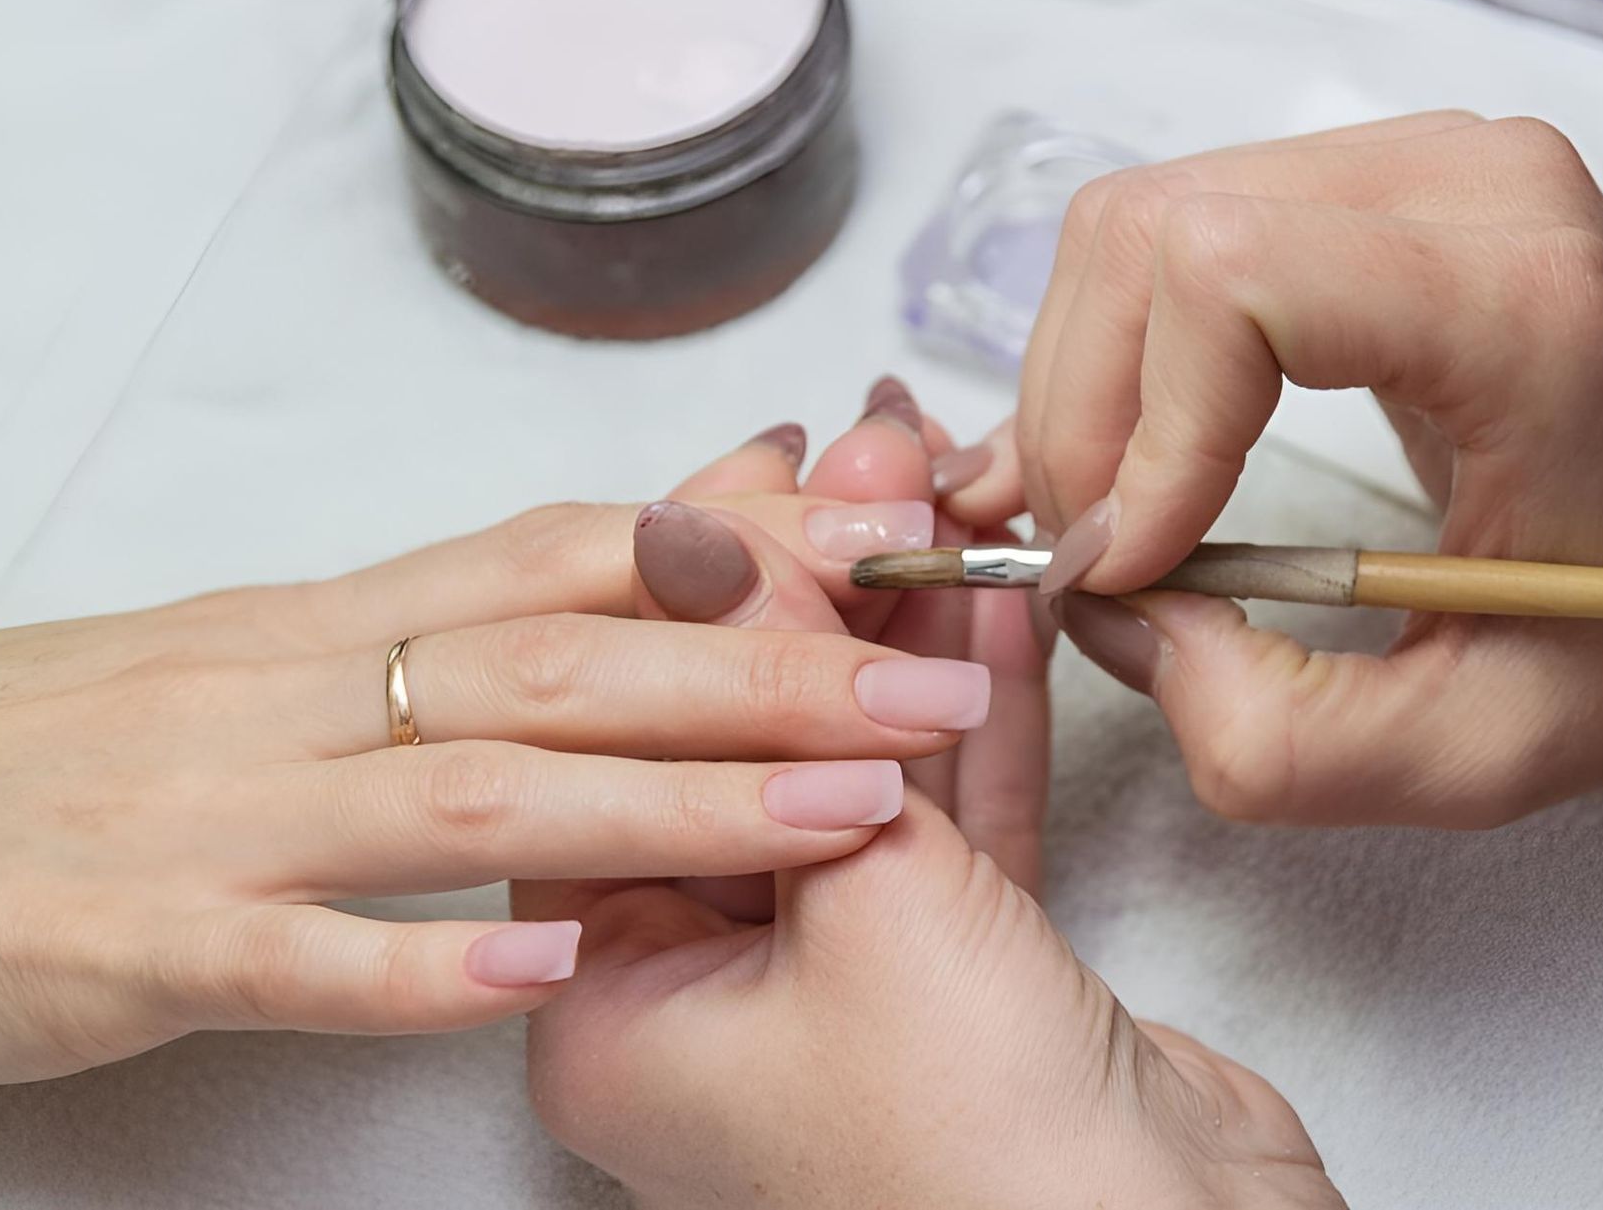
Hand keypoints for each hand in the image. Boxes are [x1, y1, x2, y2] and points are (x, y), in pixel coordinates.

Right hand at [0, 425, 986, 1085]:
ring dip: (670, 802)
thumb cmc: (108, 735)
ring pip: (474, 791)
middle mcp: (304, 693)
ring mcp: (226, 815)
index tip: (902, 533)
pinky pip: (292, 952)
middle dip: (770, 671)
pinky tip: (552, 971)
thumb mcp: (294, 645)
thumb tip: (663, 531)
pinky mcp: (139, 939)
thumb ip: (477, 605)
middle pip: (569, 662)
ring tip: (839, 817)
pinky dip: (425, 960)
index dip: (751, 543)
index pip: (579, 555)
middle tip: (937, 684)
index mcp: (348, 620)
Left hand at [527, 451, 1338, 1205]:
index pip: (620, 746)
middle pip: (739, 741)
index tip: (760, 476)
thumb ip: (789, 703)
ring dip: (902, 634)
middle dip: (811, 595)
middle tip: (863, 463)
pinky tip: (993, 599)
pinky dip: (974, 712)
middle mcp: (705, 998)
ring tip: (938, 491)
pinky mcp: (957, 979)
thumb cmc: (975, 1159)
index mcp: (609, 1007)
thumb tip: (722, 536)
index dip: (695, 595)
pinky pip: (948, 819)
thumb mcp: (859, 896)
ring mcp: (836, 987)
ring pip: (858, 767)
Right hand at [999, 110, 1602, 826]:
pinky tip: (1126, 458)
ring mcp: (1417, 161)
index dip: (1140, 431)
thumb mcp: (1475, 757)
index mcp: (1523, 310)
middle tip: (1104, 564)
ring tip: (1119, 521)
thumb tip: (1118, 618)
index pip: (1234, 279)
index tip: (1140, 569)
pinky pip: (1174, 234)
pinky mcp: (1372, 179)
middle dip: (1082, 420)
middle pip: (1151, 238)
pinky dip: (1119, 353)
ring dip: (1087, 388)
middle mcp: (1467, 186)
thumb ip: (1276, 739)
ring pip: (1136, 229)